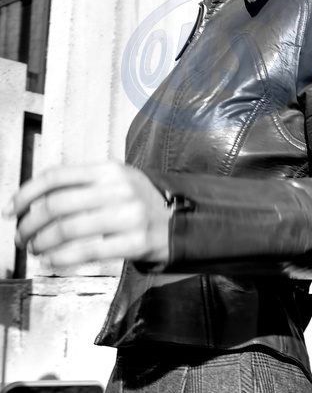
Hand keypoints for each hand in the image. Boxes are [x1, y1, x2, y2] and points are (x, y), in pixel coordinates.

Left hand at [3, 161, 169, 269]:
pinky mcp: (135, 241)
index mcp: (109, 169)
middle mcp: (118, 189)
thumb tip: (35, 198)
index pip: (57, 176)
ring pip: (68, 229)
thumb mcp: (115, 180)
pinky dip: (61, 257)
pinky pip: (87, 251)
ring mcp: (128, 215)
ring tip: (36, 249)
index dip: (27, 193)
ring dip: (42, 243)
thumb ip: (82, 184)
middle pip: (57, 205)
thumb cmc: (139, 202)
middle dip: (30, 224)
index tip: (12, 208)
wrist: (177, 221)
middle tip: (21, 235)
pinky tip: (52, 259)